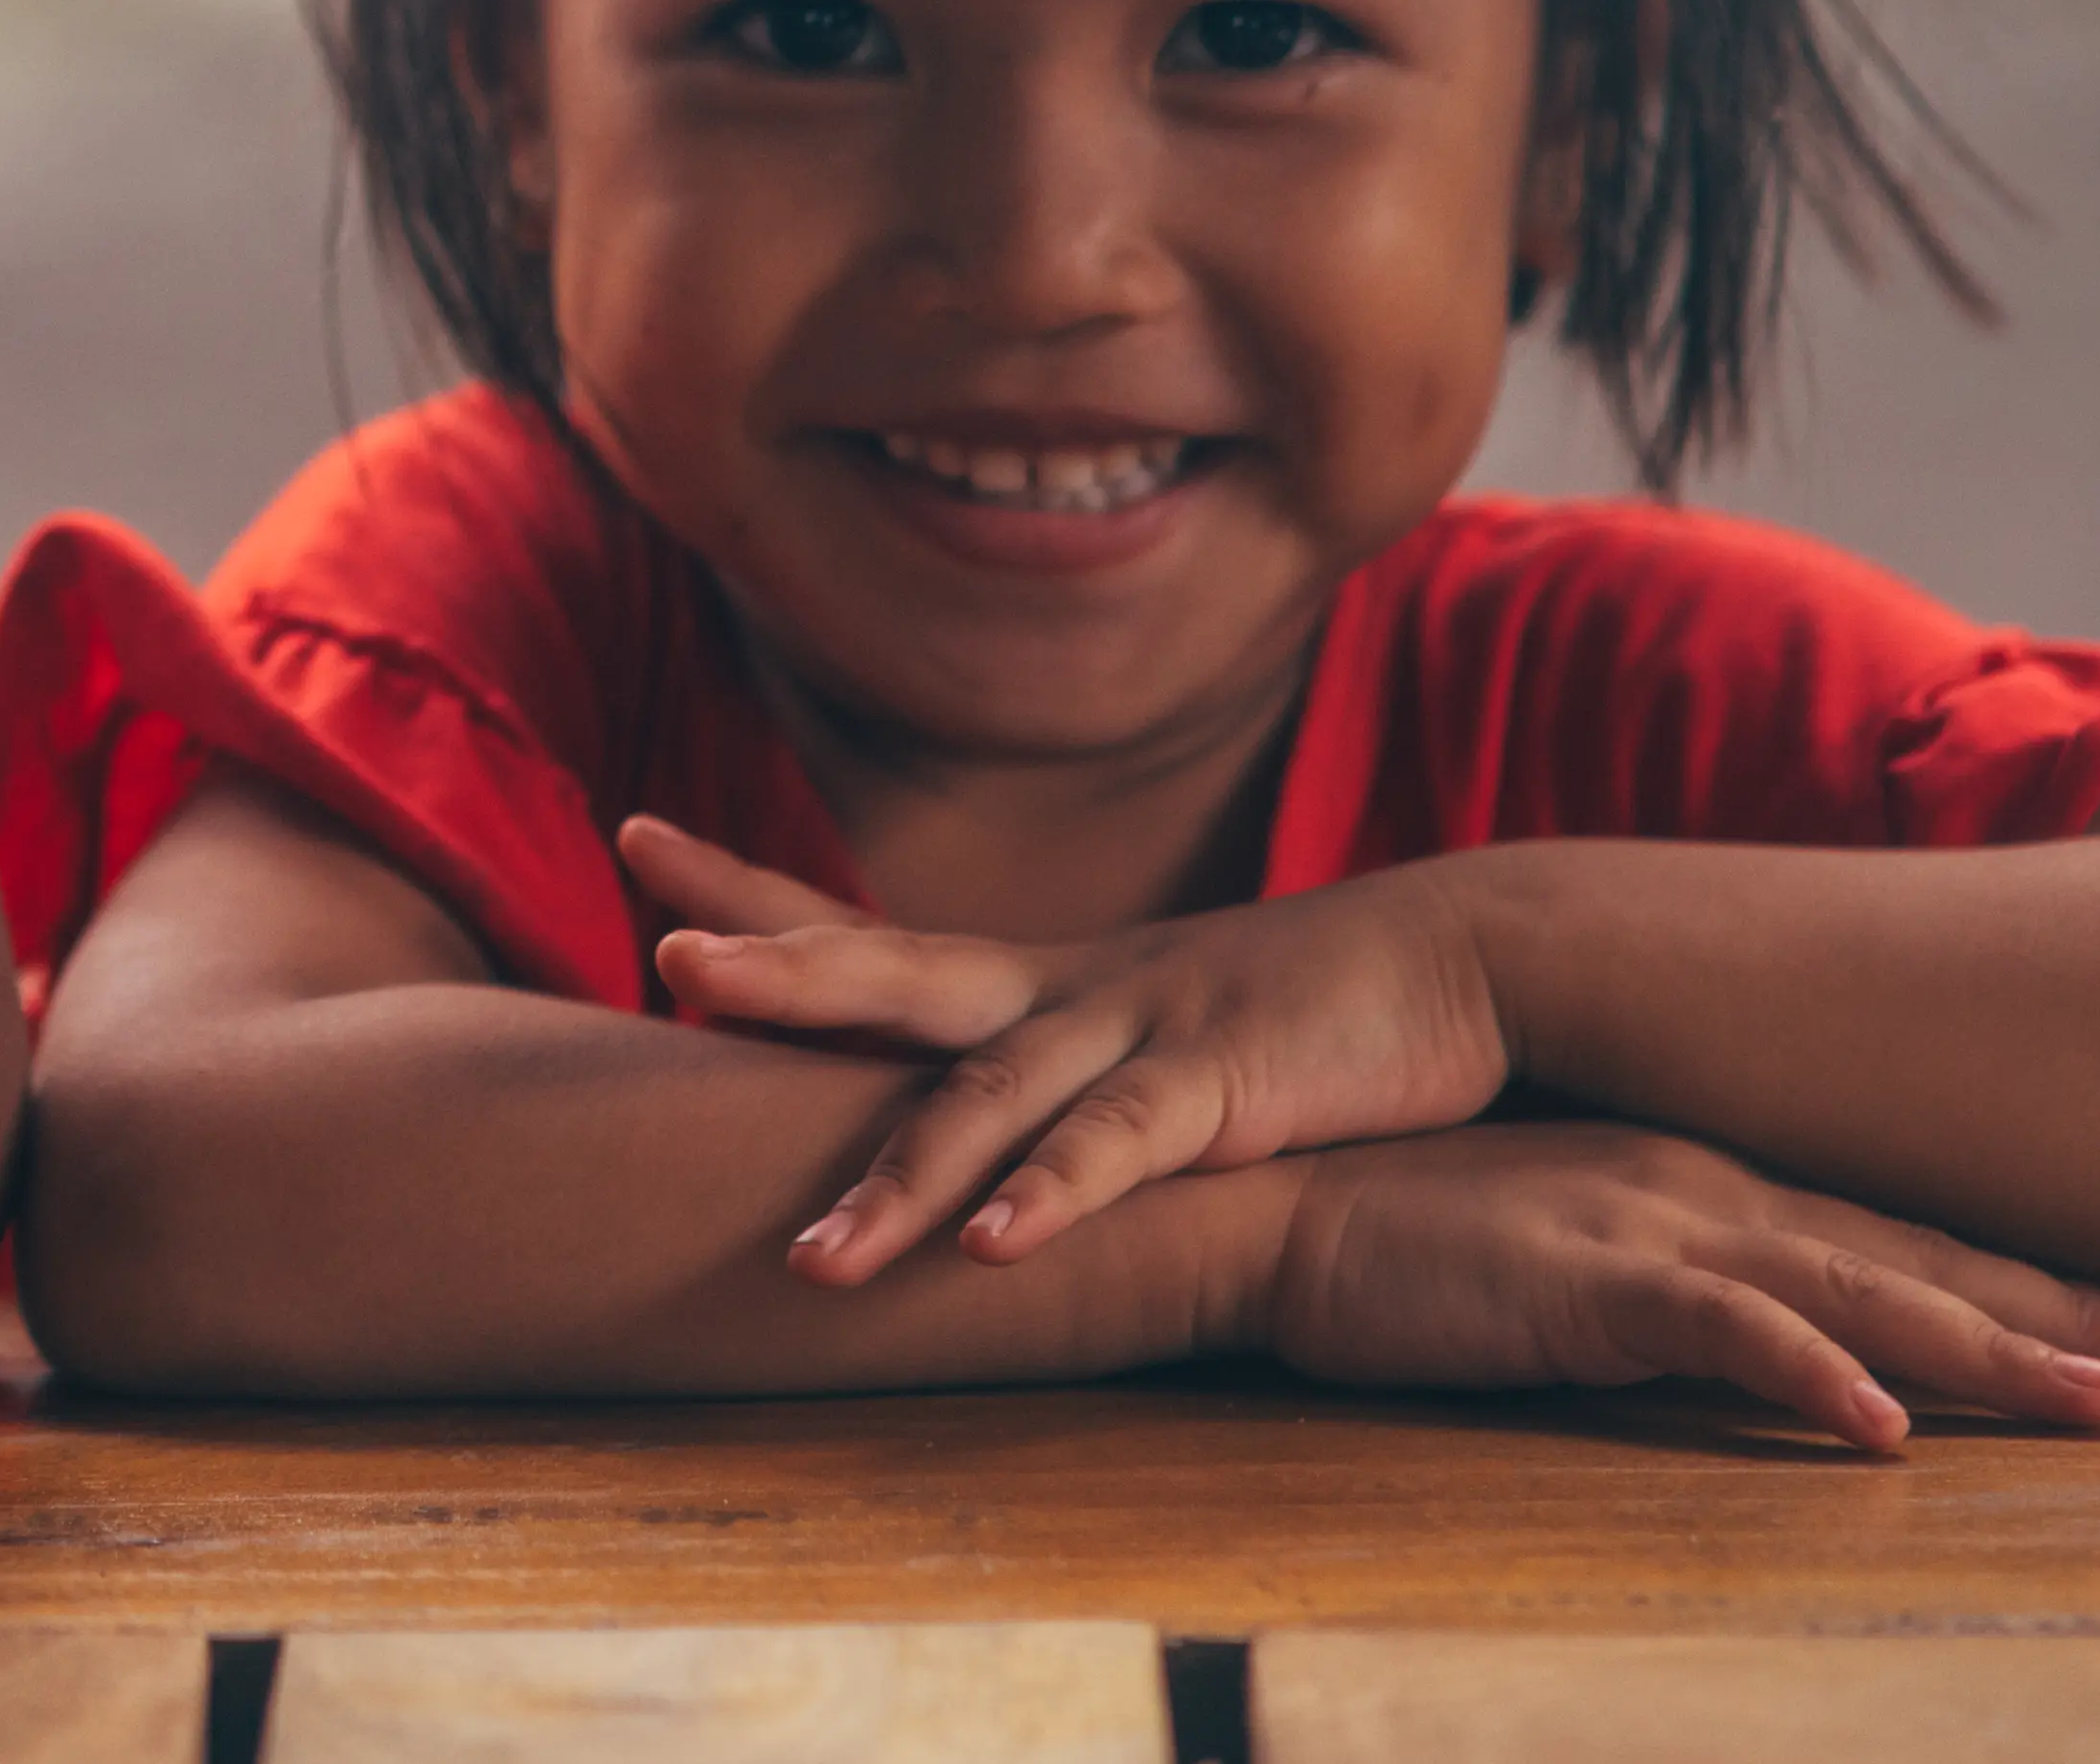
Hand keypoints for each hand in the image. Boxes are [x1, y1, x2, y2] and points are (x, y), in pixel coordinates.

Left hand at [622, 818, 1511, 1280]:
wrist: (1466, 962)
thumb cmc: (1297, 1013)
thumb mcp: (1150, 1035)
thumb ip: (1052, 1073)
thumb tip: (956, 1131)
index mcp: (1034, 982)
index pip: (864, 923)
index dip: (749, 890)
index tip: (634, 840)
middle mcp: (1064, 992)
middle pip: (894, 970)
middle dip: (780, 968)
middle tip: (669, 957)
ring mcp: (1140, 1031)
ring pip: (990, 1102)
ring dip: (899, 1182)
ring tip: (812, 1259)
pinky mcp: (1224, 1087)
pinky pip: (1122, 1149)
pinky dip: (1057, 1199)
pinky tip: (999, 1248)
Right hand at [1252, 1119, 2099, 1452]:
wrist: (1262, 1205)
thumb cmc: (1401, 1240)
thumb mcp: (1568, 1253)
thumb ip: (1669, 1287)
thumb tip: (1769, 1345)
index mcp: (1705, 1185)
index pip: (1900, 1238)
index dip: (2031, 1282)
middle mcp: (1704, 1192)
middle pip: (1917, 1259)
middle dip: (2065, 1310)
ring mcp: (1647, 1228)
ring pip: (1857, 1292)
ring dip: (1983, 1348)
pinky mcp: (1580, 1279)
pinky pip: (1719, 1330)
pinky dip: (1809, 1370)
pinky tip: (1882, 1424)